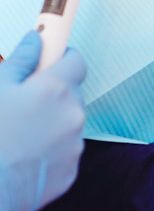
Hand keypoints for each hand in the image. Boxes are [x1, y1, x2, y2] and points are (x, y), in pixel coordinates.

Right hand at [0, 30, 85, 210]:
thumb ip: (22, 59)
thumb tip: (35, 38)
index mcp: (57, 89)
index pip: (76, 61)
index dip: (63, 58)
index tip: (51, 60)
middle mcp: (73, 115)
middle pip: (72, 94)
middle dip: (52, 94)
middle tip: (24, 103)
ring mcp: (74, 145)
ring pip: (68, 124)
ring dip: (52, 123)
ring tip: (20, 134)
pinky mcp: (70, 171)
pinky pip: (65, 152)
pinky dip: (51, 151)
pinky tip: (25, 156)